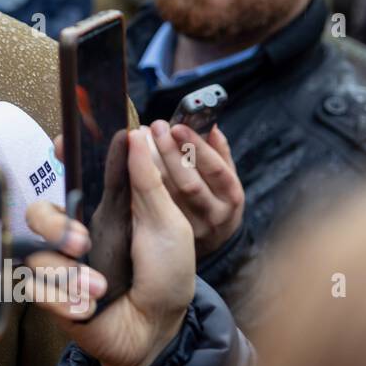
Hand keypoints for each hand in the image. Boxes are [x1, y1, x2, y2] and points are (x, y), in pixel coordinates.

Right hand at [25, 127, 194, 365]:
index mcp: (103, 210)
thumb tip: (137, 134)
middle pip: (38, 212)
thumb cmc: (167, 277)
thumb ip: (149, 183)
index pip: (73, 175)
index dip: (62, 157)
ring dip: (68, 273)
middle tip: (82, 244)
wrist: (158, 332)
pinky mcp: (51, 295)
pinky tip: (86, 308)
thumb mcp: (168, 227)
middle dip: (54, 225)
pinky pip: (35, 288)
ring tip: (98, 288)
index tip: (61, 145)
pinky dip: (62, 298)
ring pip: (35, 253)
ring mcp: (61, 264)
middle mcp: (76, 233)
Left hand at [148, 121, 243, 259]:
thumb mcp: (227, 178)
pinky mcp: (170, 232)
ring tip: (141, 138)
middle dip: (169, 153)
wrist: (213, 239)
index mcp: (231, 197)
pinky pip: (153, 204)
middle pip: (189, 184)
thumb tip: (212, 128)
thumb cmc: (217, 197)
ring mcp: (191, 226)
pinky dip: (142, 180)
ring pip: (167, 194)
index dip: (197, 148)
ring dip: (152, 164)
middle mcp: (213, 214)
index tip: (177, 127)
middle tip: (155, 128)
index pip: (216, 170)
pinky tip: (134, 160)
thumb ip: (220, 154)